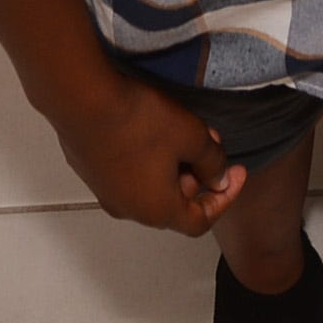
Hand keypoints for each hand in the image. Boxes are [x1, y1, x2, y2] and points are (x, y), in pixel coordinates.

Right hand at [52, 69, 249, 233]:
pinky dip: (147, 160)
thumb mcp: (192, 136)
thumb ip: (213, 161)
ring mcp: (105, 191)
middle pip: (174, 204)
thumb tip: (219, 178)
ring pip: (150, 187)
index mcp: (157, 210)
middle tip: (208, 142)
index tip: (237, 172)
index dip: (225, 198)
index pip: (200, 221)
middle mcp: (129, 209)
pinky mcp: (90, 171)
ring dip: (172, 166)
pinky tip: (150, 129)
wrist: (84, 100)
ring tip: (182, 131)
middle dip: (197, 175)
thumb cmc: (140, 122)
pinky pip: (128, 174)